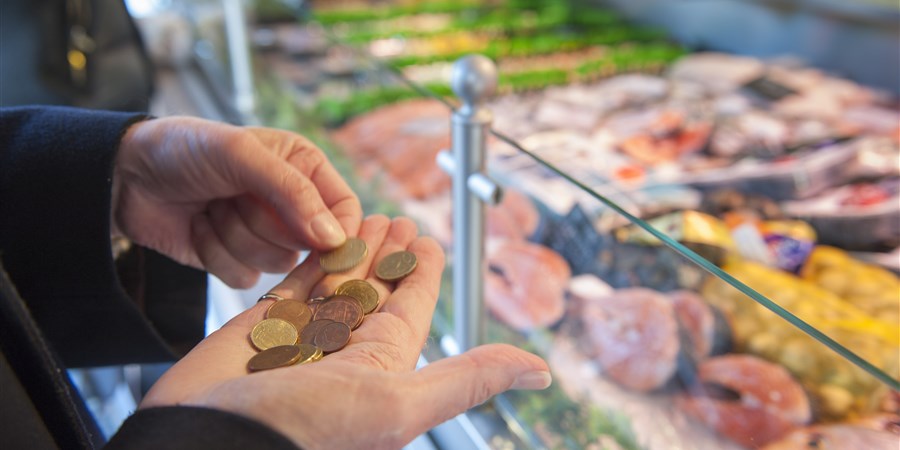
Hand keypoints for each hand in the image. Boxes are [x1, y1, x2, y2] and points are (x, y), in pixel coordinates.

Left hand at [113, 117, 361, 287]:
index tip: (328, 250)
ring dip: (236, 238)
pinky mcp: (236, 259)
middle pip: (311, 243)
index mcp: (303, 167)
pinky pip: (245, 279)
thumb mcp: (241, 154)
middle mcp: (289, 202)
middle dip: (266, 227)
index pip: (344, 209)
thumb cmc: (185, 148)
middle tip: (235, 199)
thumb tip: (335, 238)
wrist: (125, 175)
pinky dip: (217, 255)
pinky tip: (199, 227)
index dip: (339, 232)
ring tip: (212, 207)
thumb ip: (292, 192)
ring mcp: (263, 234)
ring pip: (277, 264)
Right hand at [141, 215, 550, 449]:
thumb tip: (538, 370)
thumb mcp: (398, 404)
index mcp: (382, 368)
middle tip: (398, 217)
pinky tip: (321, 236)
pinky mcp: (259, 324)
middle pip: (374, 289)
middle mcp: (344, 353)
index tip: (428, 239)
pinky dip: (310, 258)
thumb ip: (465, 379)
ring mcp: (300, 337)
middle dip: (387, 253)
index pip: (411, 307)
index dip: (421, 272)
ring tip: (366, 214)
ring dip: (352, 248)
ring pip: (335, 281)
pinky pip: (293, 282)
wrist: (202, 443)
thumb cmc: (303, 430)